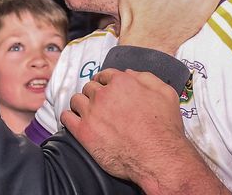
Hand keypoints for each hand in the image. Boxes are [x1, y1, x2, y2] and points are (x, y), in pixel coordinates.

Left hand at [61, 68, 228, 193]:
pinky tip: (76, 122)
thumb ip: (146, 78)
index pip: (104, 75)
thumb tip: (128, 72)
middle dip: (94, 95)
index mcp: (121, 82)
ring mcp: (91, 112)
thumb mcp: (166, 94)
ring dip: (81, 105)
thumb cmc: (165, 128)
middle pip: (90, 87)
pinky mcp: (83, 131)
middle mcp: (103, 94)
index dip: (105, 83)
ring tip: (88, 114)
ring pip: (76, 100)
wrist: (158, 158)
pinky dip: (69, 118)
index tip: (105, 90)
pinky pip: (66, 118)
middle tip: (101, 106)